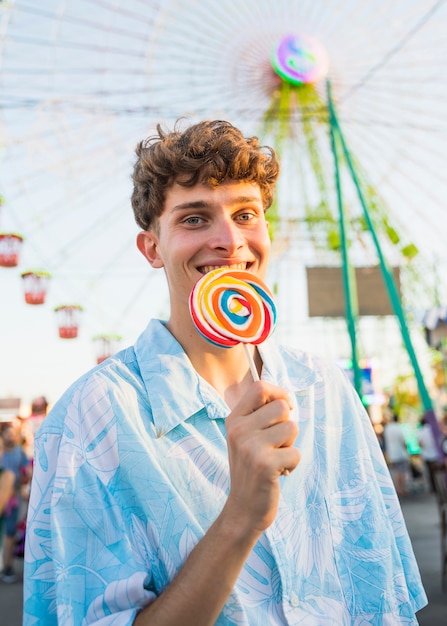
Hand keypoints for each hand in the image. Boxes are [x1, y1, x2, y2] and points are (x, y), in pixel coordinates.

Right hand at [223, 381, 299, 536]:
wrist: (243, 509)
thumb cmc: (251, 469)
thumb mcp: (246, 437)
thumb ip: (260, 416)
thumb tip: (286, 398)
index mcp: (234, 419)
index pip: (259, 387)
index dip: (279, 393)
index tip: (286, 408)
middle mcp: (239, 430)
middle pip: (281, 407)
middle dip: (287, 425)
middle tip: (276, 444)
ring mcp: (250, 447)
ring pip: (292, 428)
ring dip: (290, 446)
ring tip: (276, 458)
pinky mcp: (264, 464)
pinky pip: (296, 452)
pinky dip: (292, 464)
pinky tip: (279, 473)